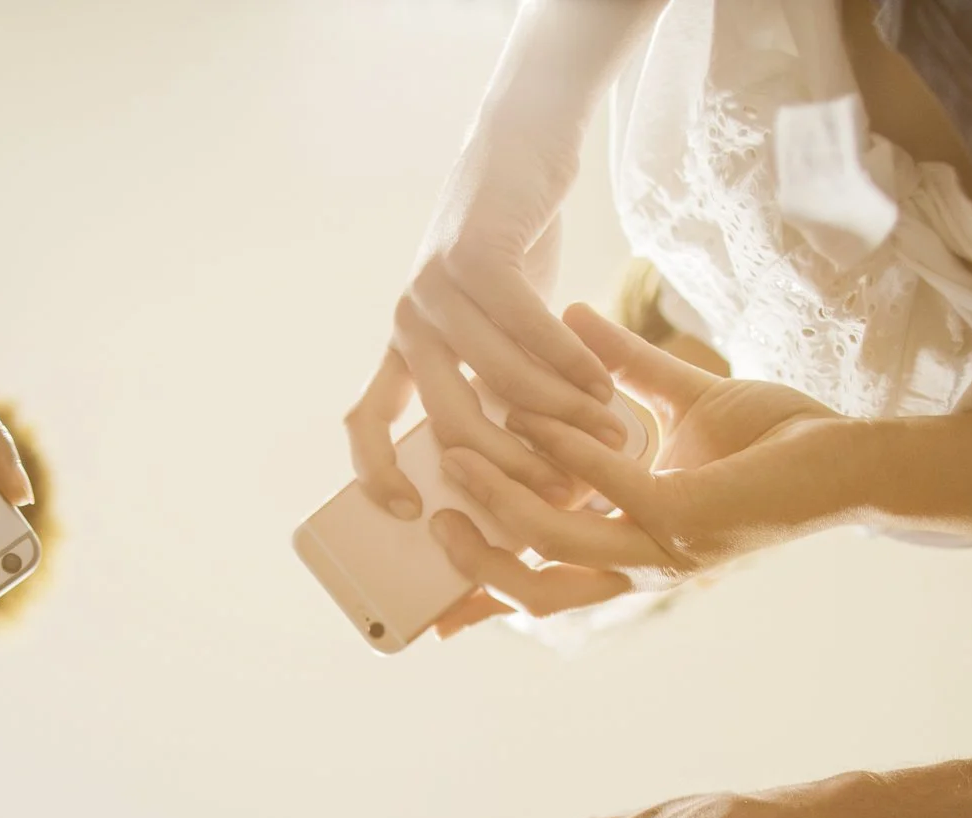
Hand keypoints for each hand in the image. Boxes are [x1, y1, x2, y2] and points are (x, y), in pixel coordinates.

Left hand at [348, 103, 616, 520]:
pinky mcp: (476, 257)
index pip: (364, 423)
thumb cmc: (515, 247)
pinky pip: (526, 333)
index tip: (411, 516)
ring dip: (559, 418)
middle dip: (510, 470)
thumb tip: (540, 470)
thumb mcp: (500, 328)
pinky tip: (603, 387)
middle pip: (450, 424)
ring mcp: (435, 288)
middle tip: (565, 495)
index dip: (376, 475)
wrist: (523, 148)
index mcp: (405, 346)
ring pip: (498, 383)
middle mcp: (408, 322)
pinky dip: (569, 366)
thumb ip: (504, 385)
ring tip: (607, 438)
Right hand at [429, 303, 850, 617]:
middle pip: (535, 592)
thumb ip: (623, 371)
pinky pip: (606, 494)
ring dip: (500, 502)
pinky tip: (538, 419)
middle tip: (428, 512)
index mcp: (634, 549)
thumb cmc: (779, 440)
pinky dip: (565, 458)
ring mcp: (665, 552)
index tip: (433, 578)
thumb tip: (571, 315)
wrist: (855, 455)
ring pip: (554, 546)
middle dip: (473, 564)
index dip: (484, 590)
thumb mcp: (682, 400)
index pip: (545, 581)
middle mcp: (643, 566)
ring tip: (458, 456)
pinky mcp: (688, 522)